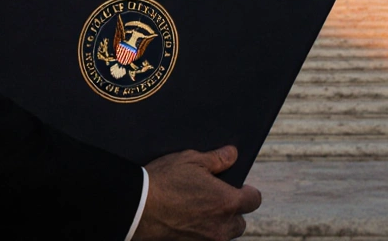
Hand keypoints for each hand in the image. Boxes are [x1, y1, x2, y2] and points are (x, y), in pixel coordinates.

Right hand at [134, 146, 261, 240]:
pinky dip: (200, 234)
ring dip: (217, 226)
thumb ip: (217, 159)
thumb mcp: (190, 160)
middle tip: (215, 199)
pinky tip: (186, 222)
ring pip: (223, 236)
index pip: (254, 200)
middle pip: (240, 223)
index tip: (239, 187)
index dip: (247, 192)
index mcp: (226, 202)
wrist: (133, 208)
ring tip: (200, 212)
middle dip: (233, 212)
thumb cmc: (162, 181)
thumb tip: (233, 154)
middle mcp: (220, 227)